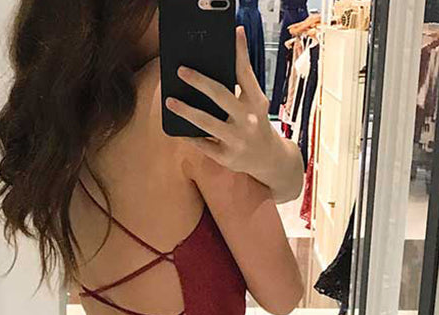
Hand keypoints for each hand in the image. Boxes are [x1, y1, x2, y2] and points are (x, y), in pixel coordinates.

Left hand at [165, 28, 303, 201]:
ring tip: (170, 101)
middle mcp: (248, 119)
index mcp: (256, 101)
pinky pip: (203, 144)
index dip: (239, 52)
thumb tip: (226, 52)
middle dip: (200, 81)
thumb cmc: (255, 123)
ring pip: (207, 123)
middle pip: (221, 95)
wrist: (268, 158)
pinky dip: (189, 136)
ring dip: (186, 111)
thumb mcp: (254, 101)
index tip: (231, 34)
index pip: (245, 73)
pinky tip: (177, 128)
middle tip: (181, 71)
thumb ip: (242, 80)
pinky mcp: (227, 157)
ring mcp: (237, 139)